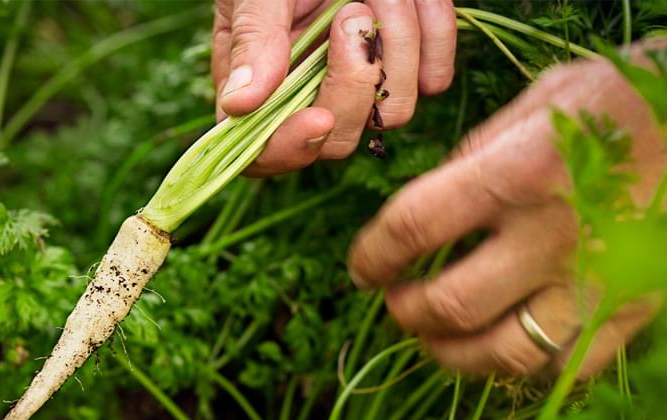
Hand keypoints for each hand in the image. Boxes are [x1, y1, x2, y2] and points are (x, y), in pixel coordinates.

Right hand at [212, 0, 455, 175]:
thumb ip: (252, 39)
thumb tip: (239, 104)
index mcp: (258, 85)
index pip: (263, 152)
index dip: (288, 149)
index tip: (316, 118)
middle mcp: (310, 95)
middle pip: (336, 141)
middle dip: (352, 83)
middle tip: (350, 13)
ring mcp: (363, 85)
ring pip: (392, 113)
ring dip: (394, 45)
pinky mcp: (409, 66)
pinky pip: (433, 78)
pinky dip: (431, 34)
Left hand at [348, 53, 665, 376]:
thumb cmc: (614, 103)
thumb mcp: (532, 106)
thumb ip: (471, 162)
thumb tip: (422, 216)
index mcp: (515, 174)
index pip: (412, 229)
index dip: (372, 257)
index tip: (362, 270)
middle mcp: (552, 237)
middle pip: (448, 306)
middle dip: (405, 312)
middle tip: (396, 303)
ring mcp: (596, 282)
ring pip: (503, 354)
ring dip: (452, 354)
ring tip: (435, 338)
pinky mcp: (632, 310)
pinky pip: (564, 365)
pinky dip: (522, 365)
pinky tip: (501, 345)